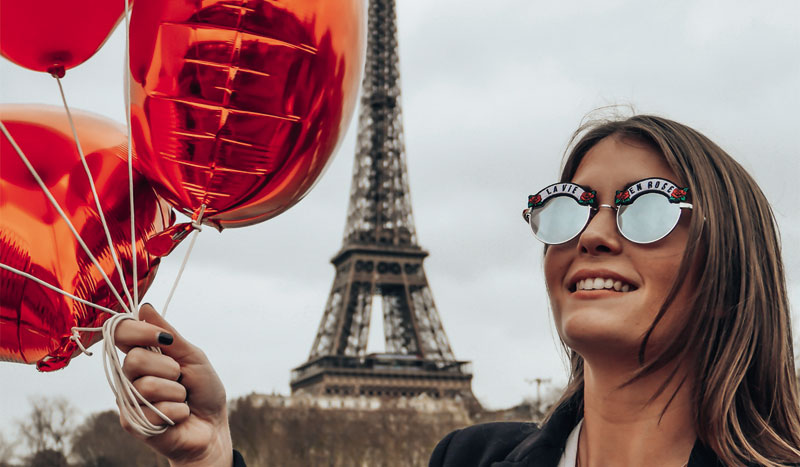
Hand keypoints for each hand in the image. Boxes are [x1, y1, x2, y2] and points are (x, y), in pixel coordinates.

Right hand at [114, 304, 232, 466]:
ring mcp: (129, 400)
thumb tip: (145, 307)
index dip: (138, 331)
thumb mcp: (192, 356)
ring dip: (176, 392)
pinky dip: (178, 410)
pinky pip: (154, 409)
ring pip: (146, 386)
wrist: (213, 426)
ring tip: (181, 398)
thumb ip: (169, 334)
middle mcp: (129, 376)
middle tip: (180, 378)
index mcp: (142, 355)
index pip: (120, 333)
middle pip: (134, 359)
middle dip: (169, 368)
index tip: (164, 337)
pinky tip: (179, 415)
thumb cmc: (203, 390)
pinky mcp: (133, 422)